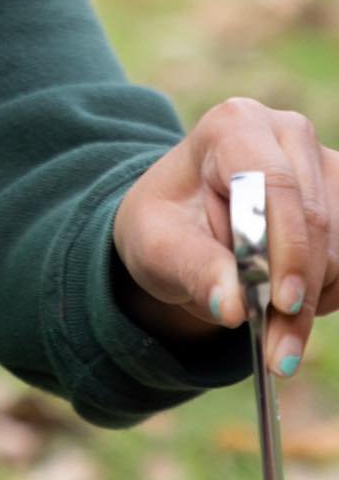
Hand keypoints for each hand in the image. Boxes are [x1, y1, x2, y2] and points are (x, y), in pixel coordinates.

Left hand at [113, 97, 338, 377]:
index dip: (287, 247)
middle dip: (300, 294)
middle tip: (277, 353)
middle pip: (315, 219)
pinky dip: (329, 292)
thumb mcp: (158, 249)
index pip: (276, 185)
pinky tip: (292, 300)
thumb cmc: (166, 228)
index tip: (281, 305)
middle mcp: (287, 132)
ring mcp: (324, 161)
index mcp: (234, 126)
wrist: (186, 225)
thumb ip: (194, 271)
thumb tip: (232, 307)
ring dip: (316, 300)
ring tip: (273, 328)